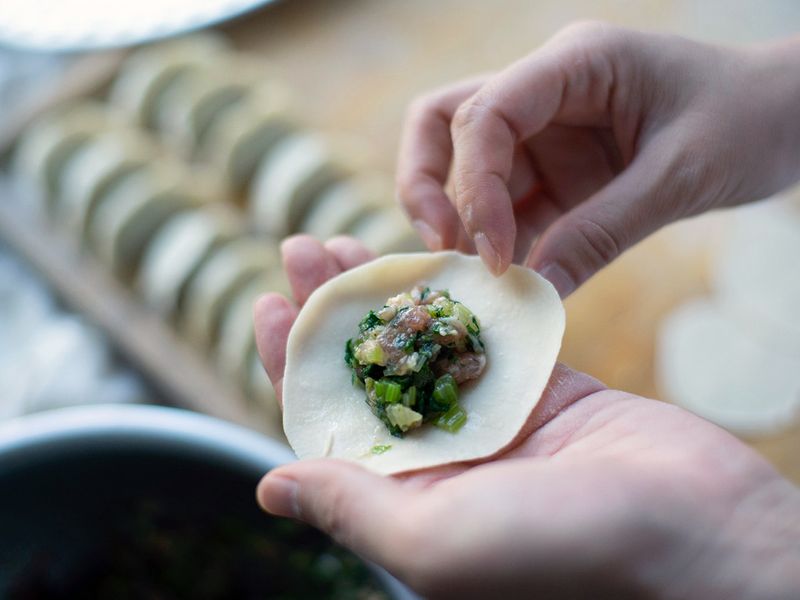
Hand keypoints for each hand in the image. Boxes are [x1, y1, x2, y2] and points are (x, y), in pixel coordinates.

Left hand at [254, 235, 799, 598]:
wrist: (692, 530)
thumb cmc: (561, 550)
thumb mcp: (433, 540)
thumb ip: (351, 507)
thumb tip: (269, 485)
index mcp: (408, 496)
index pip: (328, 420)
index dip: (291, 360)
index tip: (268, 304)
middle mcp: (444, 457)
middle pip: (370, 370)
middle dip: (332, 310)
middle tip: (302, 248)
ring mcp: (493, 419)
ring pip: (421, 342)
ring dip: (383, 293)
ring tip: (344, 242)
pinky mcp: (540, 389)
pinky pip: (485, 334)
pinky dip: (453, 296)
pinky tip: (423, 256)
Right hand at [397, 22, 799, 294]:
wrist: (787, 120)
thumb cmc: (748, 121)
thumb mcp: (681, 175)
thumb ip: (603, 230)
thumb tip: (536, 293)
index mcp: (574, 66)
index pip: (485, 112)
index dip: (471, 184)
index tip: (494, 254)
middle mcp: (545, 94)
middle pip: (444, 123)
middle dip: (427, 186)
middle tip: (442, 249)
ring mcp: (547, 136)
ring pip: (467, 171)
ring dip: (464, 225)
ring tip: (478, 282)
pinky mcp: (558, 175)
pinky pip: (510, 209)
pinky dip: (503, 246)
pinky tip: (512, 284)